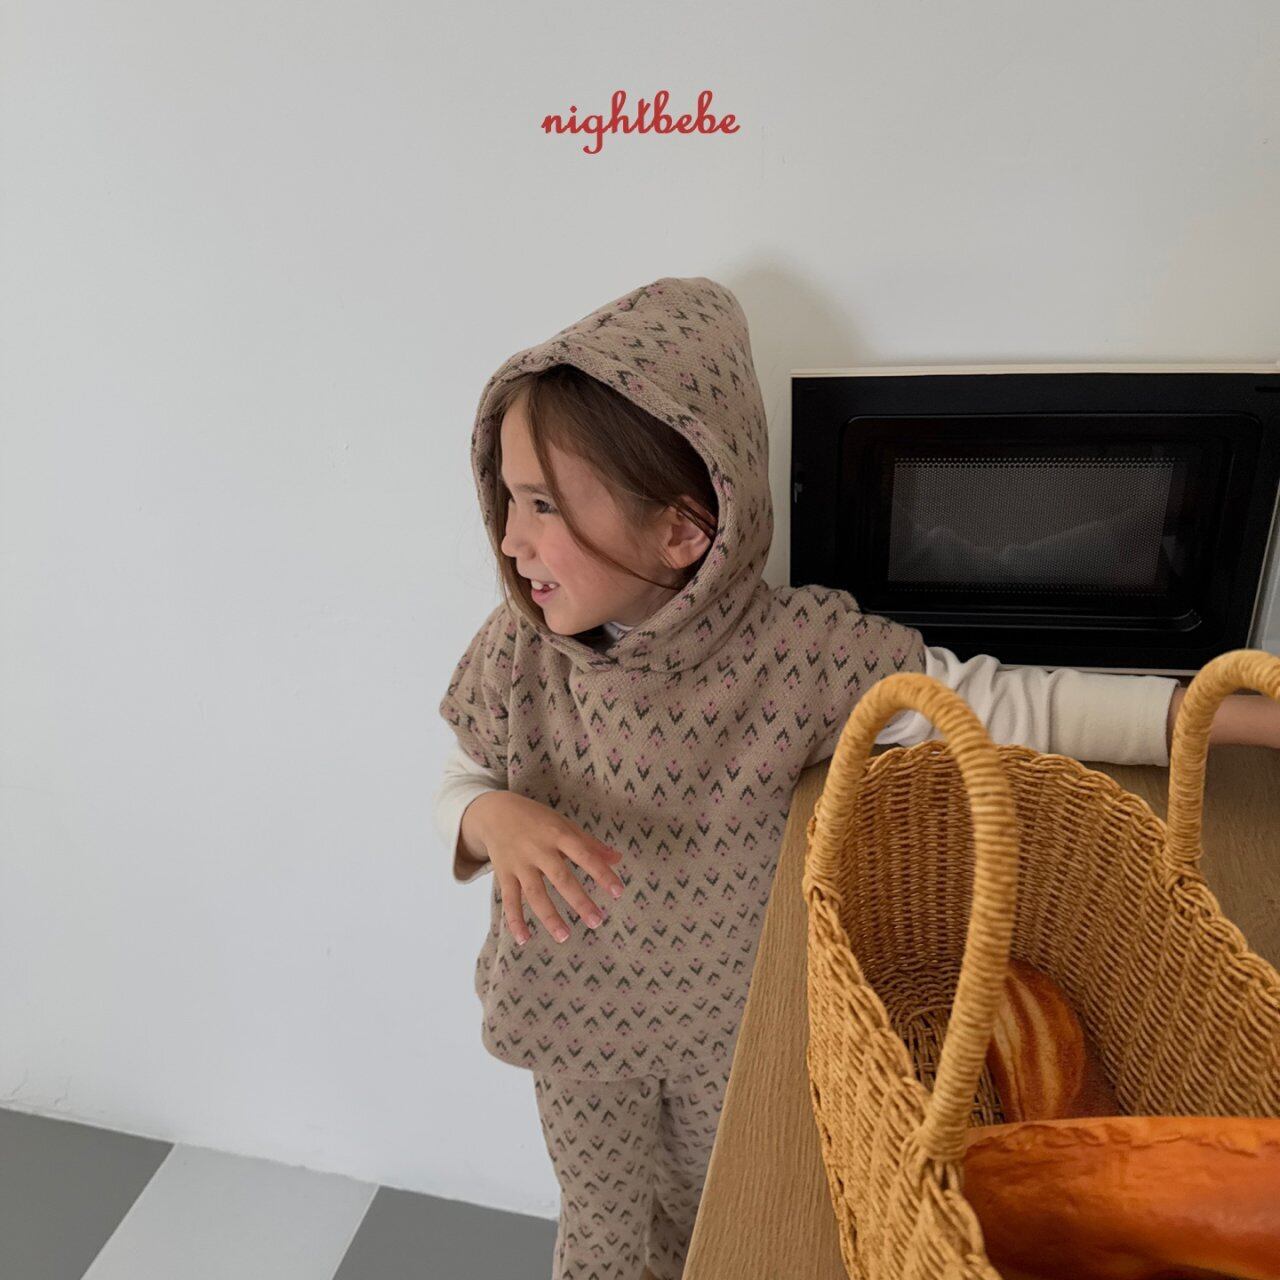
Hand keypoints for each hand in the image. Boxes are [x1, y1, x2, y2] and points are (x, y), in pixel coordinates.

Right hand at [461, 792, 625, 944]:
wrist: (495, 811)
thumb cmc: (537, 819)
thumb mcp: (563, 824)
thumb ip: (589, 844)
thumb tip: (617, 859)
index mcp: (558, 834)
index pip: (584, 855)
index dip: (601, 873)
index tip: (618, 892)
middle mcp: (539, 850)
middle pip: (561, 878)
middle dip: (579, 901)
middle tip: (597, 921)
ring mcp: (520, 863)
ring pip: (535, 893)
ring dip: (549, 916)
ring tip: (564, 937)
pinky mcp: (504, 874)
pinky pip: (510, 900)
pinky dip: (515, 920)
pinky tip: (524, 939)